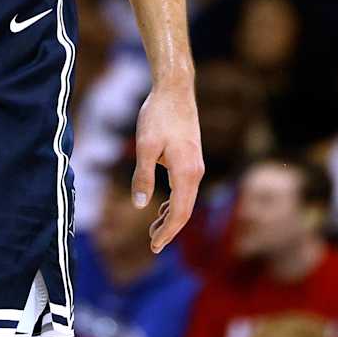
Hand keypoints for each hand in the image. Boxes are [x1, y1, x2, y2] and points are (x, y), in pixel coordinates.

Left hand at [131, 78, 204, 253]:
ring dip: (171, 217)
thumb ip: (143, 176)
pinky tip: (161, 207)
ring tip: (154, 231)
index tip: (154, 246)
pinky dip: (175, 202)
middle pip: (186, 210)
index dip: (167, 232)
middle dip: (170, 229)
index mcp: (186, 172)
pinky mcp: (191, 158)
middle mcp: (196, 172)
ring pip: (186, 200)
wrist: (175, 90)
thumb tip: (141, 205)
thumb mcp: (144, 146)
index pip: (179, 212)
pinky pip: (185, 188)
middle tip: (153, 245)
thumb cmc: (158, 115)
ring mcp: (196, 165)